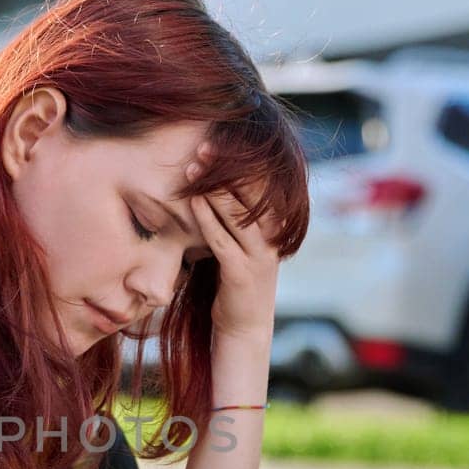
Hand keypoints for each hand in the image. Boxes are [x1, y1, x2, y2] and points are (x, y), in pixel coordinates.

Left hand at [185, 143, 282, 345]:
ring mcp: (259, 255)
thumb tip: (213, 181)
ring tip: (193, 167)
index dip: (241, 161)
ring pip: (238, 213)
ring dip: (213, 188)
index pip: (261, 184)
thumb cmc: (234, 278)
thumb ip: (233, 215)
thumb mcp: (239, 241)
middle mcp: (272, 237)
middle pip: (251, 193)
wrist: (244, 326)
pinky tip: (193, 201)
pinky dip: (208, 219)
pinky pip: (223, 239)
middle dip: (226, 168)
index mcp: (275, 225)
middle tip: (203, 146)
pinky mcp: (242, 273)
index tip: (217, 142)